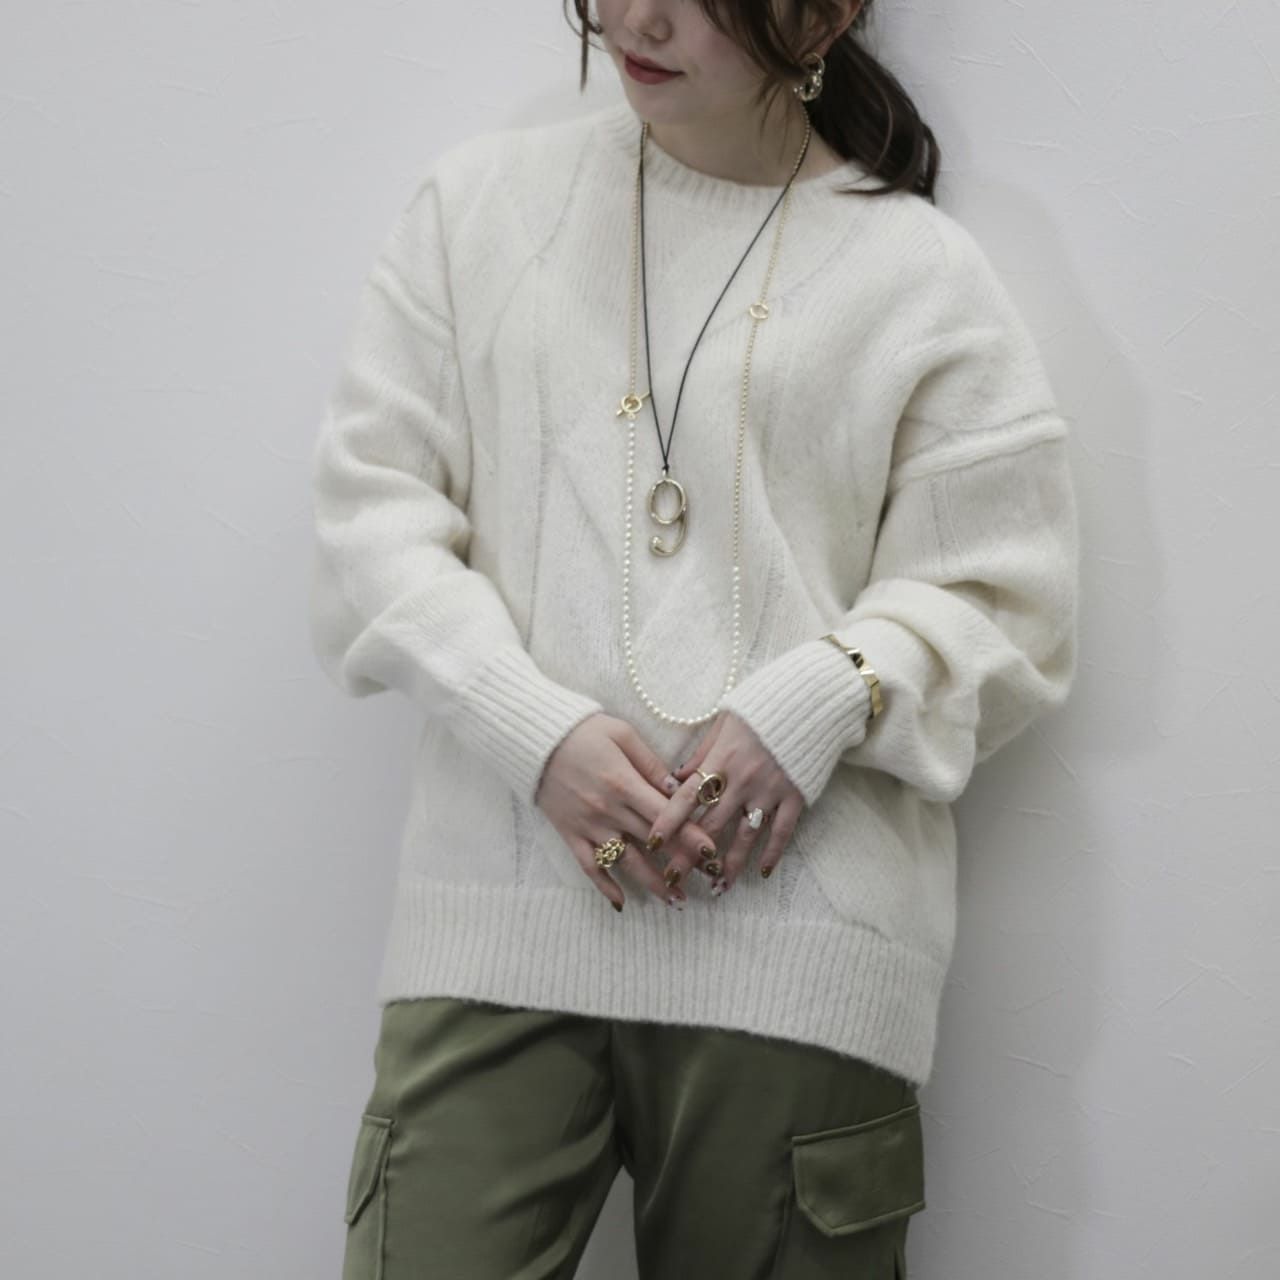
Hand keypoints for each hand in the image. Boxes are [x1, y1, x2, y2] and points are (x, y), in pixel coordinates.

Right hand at [535, 712, 719, 911]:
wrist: (533, 739)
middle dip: (682, 861)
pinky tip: (622, 903)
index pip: (665, 816)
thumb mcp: (622, 734)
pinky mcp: (570, 834)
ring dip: (653, 884)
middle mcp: (607, 810)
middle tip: (708, 877)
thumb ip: (650, 763)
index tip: (712, 852)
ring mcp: (588, 826)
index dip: (690, 835)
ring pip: (626, 863)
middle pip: (652, 843)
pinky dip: (604, 887)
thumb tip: (675, 789)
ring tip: (677, 900)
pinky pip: (589, 867)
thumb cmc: (582, 731)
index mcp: (623, 783)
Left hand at [652, 711, 804, 894]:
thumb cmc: (763, 706)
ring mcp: (770, 790)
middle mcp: (742, 780)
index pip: (687, 796)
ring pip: (745, 835)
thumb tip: (675, 777)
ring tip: (718, 887)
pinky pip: (782, 831)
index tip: (652, 843)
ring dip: (729, 864)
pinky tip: (763, 871)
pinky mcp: (795, 795)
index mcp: (721, 759)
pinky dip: (773, 852)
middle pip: (710, 824)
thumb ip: (701, 752)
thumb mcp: (725, 721)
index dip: (668, 821)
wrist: (812, 698)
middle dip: (689, 853)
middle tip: (673, 878)